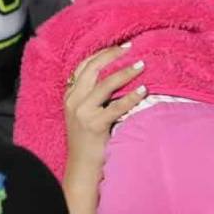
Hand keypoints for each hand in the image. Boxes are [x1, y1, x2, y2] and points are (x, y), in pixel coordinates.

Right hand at [65, 44, 147, 178]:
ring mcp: (82, 113)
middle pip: (93, 69)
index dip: (103, 53)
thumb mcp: (84, 113)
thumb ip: (93, 96)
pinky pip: (115, 106)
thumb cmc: (88, 140)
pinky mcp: (94, 125)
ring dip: (125, 73)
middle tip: (133, 49)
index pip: (84, 65)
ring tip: (142, 65)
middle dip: (113, 56)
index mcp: (70, 95)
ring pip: (105, 84)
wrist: (82, 167)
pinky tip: (143, 90)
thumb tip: (118, 76)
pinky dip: (131, 97)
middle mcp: (73, 101)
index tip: (121, 47)